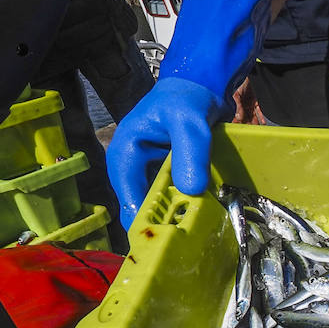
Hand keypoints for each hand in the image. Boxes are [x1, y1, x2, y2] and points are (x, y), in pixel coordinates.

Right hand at [107, 77, 225, 226]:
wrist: (199, 87)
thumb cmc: (185, 99)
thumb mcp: (188, 123)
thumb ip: (190, 153)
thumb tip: (192, 189)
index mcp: (125, 156)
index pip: (129, 200)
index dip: (146, 222)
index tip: (167, 240)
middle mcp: (133, 169)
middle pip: (143, 208)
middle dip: (164, 224)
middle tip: (189, 240)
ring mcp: (150, 174)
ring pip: (160, 206)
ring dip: (177, 217)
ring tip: (198, 232)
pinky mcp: (168, 177)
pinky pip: (174, 198)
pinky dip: (186, 206)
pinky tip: (204, 216)